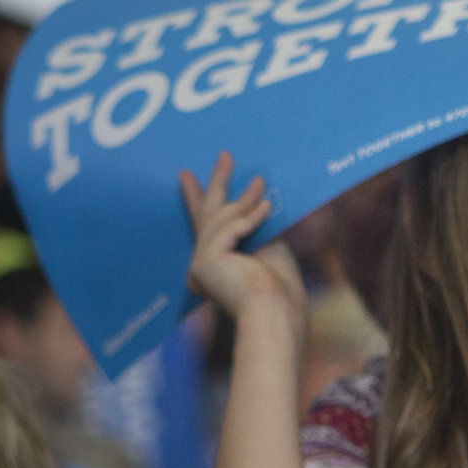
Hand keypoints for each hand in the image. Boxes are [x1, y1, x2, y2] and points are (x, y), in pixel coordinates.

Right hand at [180, 152, 303, 325]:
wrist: (276, 311)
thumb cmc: (277, 287)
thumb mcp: (264, 245)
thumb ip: (249, 225)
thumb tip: (252, 198)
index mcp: (214, 269)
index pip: (206, 228)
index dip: (198, 200)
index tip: (189, 177)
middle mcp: (200, 269)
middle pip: (205, 217)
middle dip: (216, 184)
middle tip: (224, 156)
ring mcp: (199, 267)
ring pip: (220, 220)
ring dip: (243, 200)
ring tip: (260, 183)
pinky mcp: (204, 262)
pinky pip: (229, 230)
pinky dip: (249, 219)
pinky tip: (266, 207)